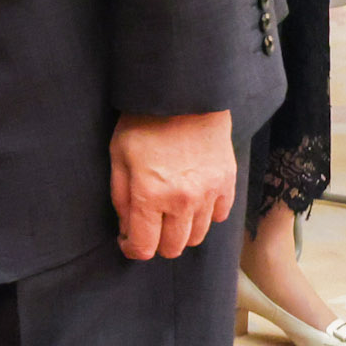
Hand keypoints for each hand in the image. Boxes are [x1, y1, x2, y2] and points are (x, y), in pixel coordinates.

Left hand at [108, 110, 236, 259]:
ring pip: (197, 237)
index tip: (128, 242)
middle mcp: (182, 201)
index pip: (145, 246)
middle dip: (157, 244)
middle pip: (174, 248)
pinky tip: (192, 201)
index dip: (133, 249)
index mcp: (150, 195)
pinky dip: (205, 216)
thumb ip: (121, 198)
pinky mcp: (227, 184)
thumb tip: (126, 229)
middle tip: (148, 229)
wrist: (183, 96)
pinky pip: (219, 217)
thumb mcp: (118, 157)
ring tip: (169, 214)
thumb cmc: (142, 123)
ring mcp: (209, 194)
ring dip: (181, 232)